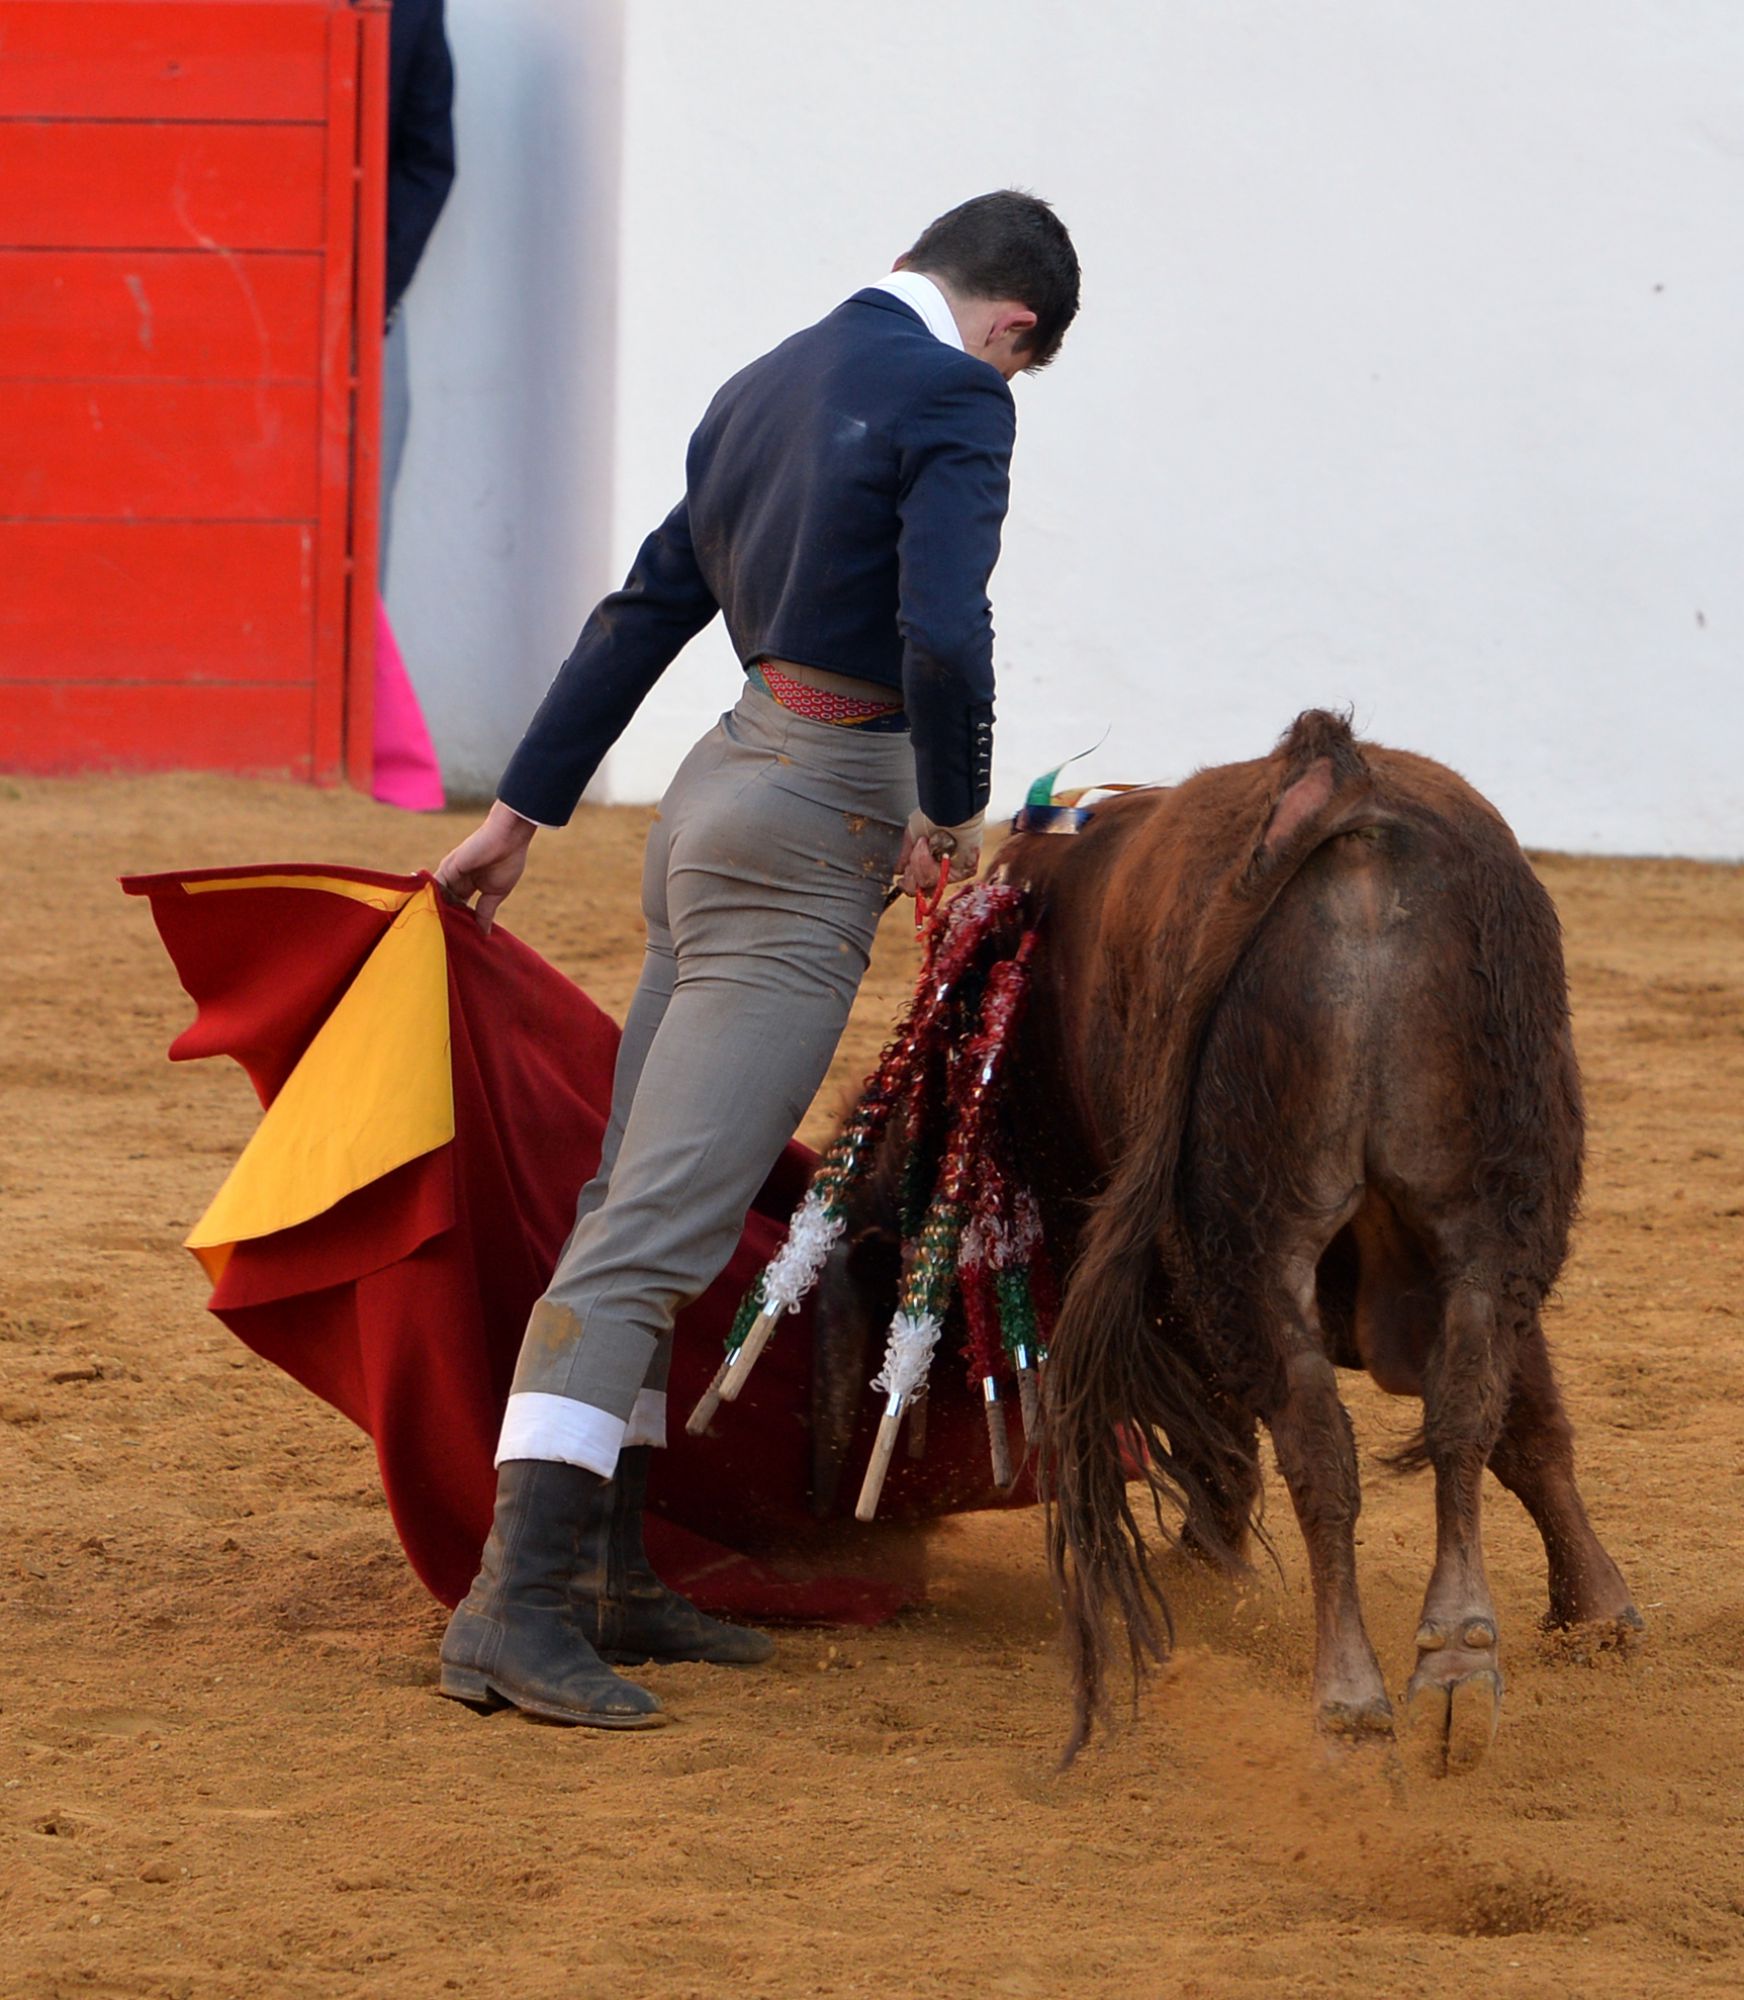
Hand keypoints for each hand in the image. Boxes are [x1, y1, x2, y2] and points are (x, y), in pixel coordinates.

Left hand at [433, 801, 536, 934]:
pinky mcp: (446, 869)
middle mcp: (457, 879)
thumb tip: (484, 933)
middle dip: (445, 918)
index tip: (457, 938)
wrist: (508, 837)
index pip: (460, 906)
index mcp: (471, 884)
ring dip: (435, 912)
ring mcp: (450, 873)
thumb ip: (486, 912)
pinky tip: (427, 917)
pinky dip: (430, 900)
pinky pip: (433, 888)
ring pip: (437, 897)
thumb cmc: (508, 861)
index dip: (459, 920)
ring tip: (432, 934)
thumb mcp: (496, 893)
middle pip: (446, 903)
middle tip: (440, 940)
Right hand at [897, 810, 982, 898]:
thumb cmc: (932, 816)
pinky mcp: (964, 870)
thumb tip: (898, 870)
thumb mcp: (912, 835)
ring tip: (923, 844)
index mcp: (931, 861)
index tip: (900, 880)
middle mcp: (942, 868)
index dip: (908, 885)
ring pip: (928, 883)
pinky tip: (930, 847)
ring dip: (919, 863)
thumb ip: (906, 855)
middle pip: (922, 889)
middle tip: (913, 856)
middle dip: (913, 873)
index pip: (919, 885)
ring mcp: (953, 870)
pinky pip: (941, 878)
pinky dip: (930, 863)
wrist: (946, 810)